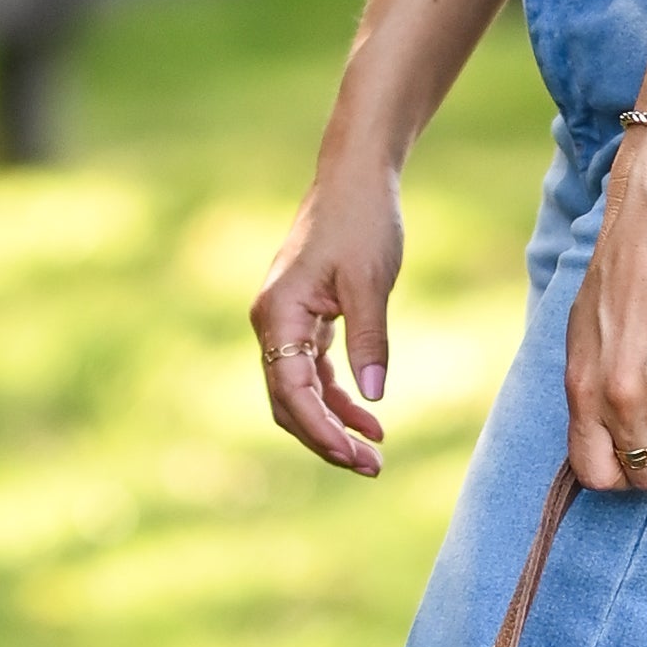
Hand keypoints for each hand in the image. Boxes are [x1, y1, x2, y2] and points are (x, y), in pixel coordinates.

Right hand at [251, 161, 400, 475]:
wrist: (356, 179)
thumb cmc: (362, 221)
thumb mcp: (371, 281)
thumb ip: (369, 339)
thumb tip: (371, 396)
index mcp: (278, 314)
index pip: (291, 390)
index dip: (320, 429)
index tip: (354, 455)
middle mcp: (273, 323)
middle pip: (289, 401)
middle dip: (326, 438)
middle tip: (371, 466)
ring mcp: (286, 323)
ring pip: (300, 392)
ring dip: (334, 424)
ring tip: (374, 454)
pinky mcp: (306, 319)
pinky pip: (314, 373)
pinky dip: (338, 397)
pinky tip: (369, 418)